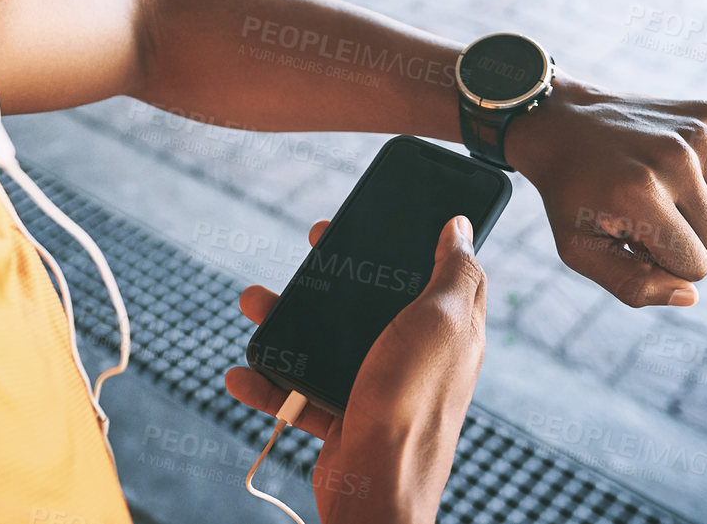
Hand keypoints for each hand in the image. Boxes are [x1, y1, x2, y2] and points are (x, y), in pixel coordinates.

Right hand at [225, 215, 485, 523]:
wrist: (376, 490)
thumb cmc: (413, 406)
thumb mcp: (441, 322)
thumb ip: (454, 273)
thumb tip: (461, 227)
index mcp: (449, 330)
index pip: (442, 272)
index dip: (419, 239)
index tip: (384, 215)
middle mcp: (417, 356)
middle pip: (376, 300)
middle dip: (338, 274)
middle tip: (314, 246)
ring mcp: (378, 386)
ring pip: (330, 341)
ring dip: (288, 321)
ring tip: (255, 302)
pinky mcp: (344, 416)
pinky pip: (300, 390)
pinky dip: (270, 381)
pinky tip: (245, 372)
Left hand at [503, 79, 706, 306]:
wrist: (561, 122)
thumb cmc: (571, 194)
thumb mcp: (579, 249)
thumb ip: (632, 285)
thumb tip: (691, 295)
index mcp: (640, 192)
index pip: (696, 267)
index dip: (665, 265)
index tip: (634, 239)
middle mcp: (675, 157)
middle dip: (685, 244)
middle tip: (644, 217)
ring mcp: (697, 131)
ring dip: (699, 219)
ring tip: (658, 195)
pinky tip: (674, 174)